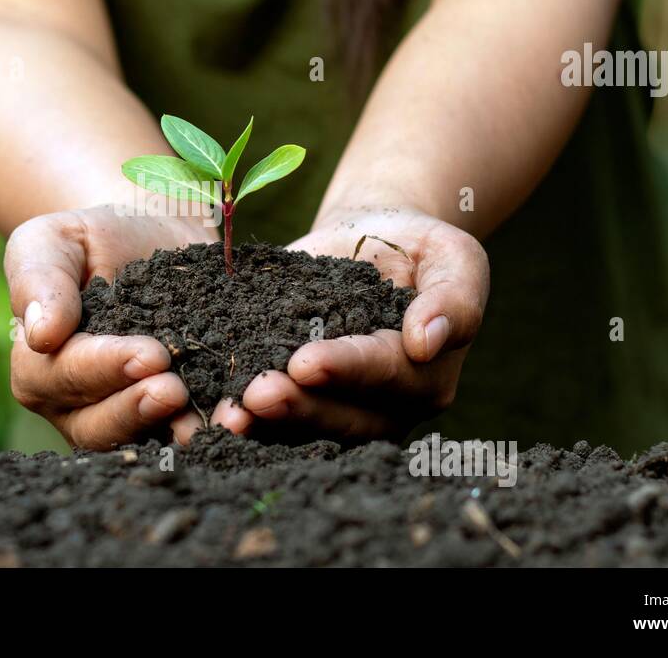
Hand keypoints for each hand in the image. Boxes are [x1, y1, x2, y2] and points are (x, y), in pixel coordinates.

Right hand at [5, 205, 215, 448]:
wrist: (154, 236)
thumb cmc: (92, 239)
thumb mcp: (53, 241)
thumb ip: (39, 280)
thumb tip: (39, 334)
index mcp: (41, 370)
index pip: (66, 377)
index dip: (105, 368)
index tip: (147, 353)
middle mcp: (80, 408)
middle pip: (102, 425)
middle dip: (139, 409)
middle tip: (175, 391)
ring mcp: (131, 418)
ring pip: (150, 439)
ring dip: (185, 431)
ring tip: (221, 416)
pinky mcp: (180, 415)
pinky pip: (196, 429)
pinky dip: (222, 423)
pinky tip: (249, 412)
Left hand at [210, 206, 489, 442]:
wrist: (373, 238)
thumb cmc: (418, 246)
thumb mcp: (453, 256)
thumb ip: (453, 298)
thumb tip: (425, 342)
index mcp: (427, 376)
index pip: (386, 375)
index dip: (346, 369)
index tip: (306, 361)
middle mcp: (387, 407)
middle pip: (345, 417)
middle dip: (299, 406)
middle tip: (256, 395)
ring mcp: (344, 411)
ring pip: (308, 429)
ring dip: (267, 425)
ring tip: (229, 414)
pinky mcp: (305, 402)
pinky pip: (277, 421)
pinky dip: (247, 419)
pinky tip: (213, 413)